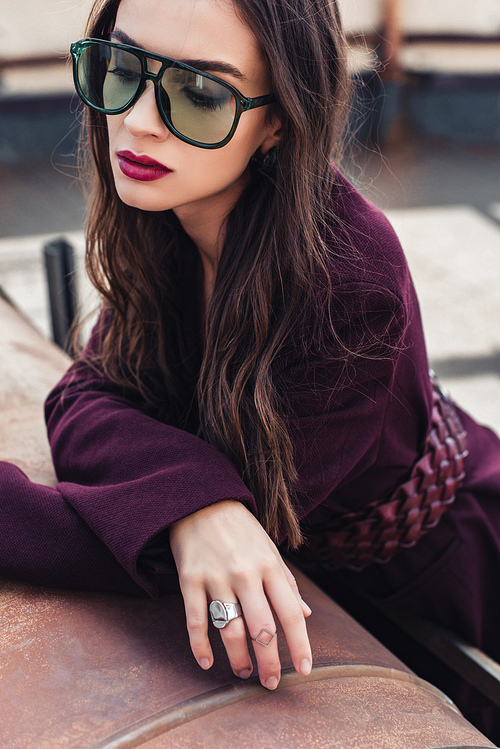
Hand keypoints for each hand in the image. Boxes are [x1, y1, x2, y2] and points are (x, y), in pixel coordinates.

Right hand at [169, 500, 311, 689]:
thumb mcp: (269, 549)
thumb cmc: (240, 528)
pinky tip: (206, 662)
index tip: (305, 670)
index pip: (290, 613)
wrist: (200, 500)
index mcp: (269, 565)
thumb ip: (287, 582)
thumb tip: (305, 614)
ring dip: (238, 658)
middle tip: (271, 682)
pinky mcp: (190, 578)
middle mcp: (245, 572)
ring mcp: (216, 576)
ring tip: (243, 673)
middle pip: (262, 628)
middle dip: (269, 662)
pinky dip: (200, 645)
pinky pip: (195, 620)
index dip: (300, 645)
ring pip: (231, 629)